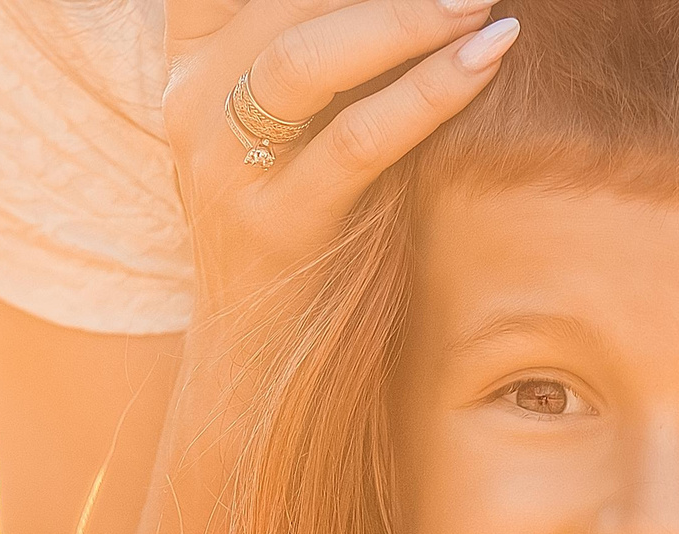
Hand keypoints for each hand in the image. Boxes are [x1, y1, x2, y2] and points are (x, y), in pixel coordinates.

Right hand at [161, 0, 520, 319]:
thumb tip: (422, 2)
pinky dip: (430, 92)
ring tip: (478, 3)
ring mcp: (228, 167)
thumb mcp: (292, 121)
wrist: (261, 355)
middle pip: (282, 2)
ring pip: (307, 60)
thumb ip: (324, 51)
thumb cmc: (305, 217)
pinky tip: (486, 60)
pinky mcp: (280, 225)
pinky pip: (358, 140)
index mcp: (192, 60)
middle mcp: (195, 101)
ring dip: (406, 20)